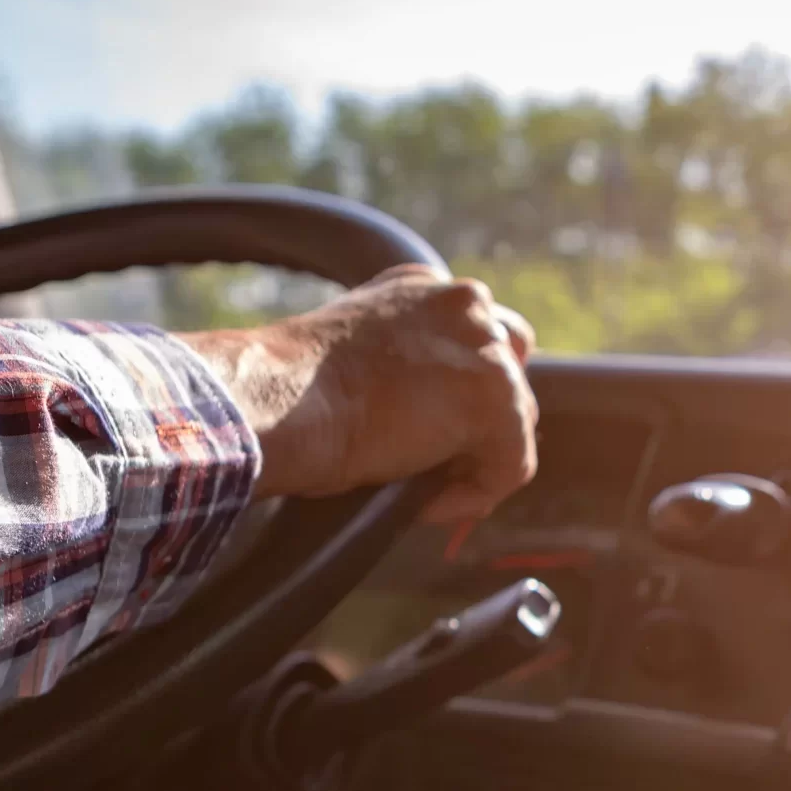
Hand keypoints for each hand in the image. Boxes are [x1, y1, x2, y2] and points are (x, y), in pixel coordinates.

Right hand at [180, 266, 538, 521]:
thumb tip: (425, 420)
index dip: (457, 393)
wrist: (279, 401)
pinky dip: (472, 496)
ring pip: (512, 423)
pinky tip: (423, 506)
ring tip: (417, 488)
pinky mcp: (496, 400)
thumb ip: (399, 366)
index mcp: (424, 285)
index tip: (427, 432)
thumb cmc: (289, 392)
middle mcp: (463, 303)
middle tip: (433, 464)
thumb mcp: (353, 356)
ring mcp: (485, 349)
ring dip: (471, 462)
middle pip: (506, 373)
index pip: (474, 337)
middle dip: (478, 422)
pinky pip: (510, 467)